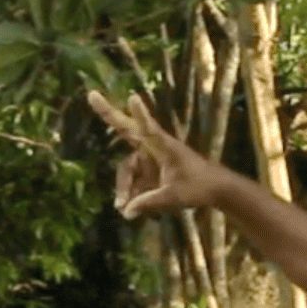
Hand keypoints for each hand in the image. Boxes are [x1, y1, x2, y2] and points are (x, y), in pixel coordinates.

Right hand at [86, 90, 235, 219]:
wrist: (215, 190)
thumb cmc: (199, 188)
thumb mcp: (174, 197)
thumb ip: (149, 202)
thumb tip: (125, 212)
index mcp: (164, 147)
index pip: (150, 129)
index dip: (140, 115)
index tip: (133, 97)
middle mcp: (153, 147)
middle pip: (126, 130)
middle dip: (108, 114)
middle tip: (91, 95)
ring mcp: (149, 157)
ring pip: (127, 169)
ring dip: (123, 187)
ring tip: (122, 208)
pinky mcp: (149, 169)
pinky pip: (133, 180)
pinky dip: (131, 193)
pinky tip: (129, 210)